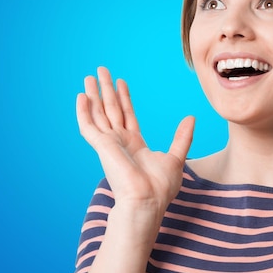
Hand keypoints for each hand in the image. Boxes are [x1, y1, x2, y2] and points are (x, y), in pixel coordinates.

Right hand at [76, 67, 194, 216]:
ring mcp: (109, 144)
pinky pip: (88, 126)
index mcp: (134, 144)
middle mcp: (119, 142)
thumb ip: (182, 137)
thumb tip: (191, 118)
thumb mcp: (176, 158)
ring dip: (93, 95)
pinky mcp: (101, 147)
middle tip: (101, 70)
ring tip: (89, 77)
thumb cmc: (160, 188)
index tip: (121, 82)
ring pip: (98, 113)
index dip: (123, 97)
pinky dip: (84, 111)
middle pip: (111, 109)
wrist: (147, 202)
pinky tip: (81, 97)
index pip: (126, 115)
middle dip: (106, 90)